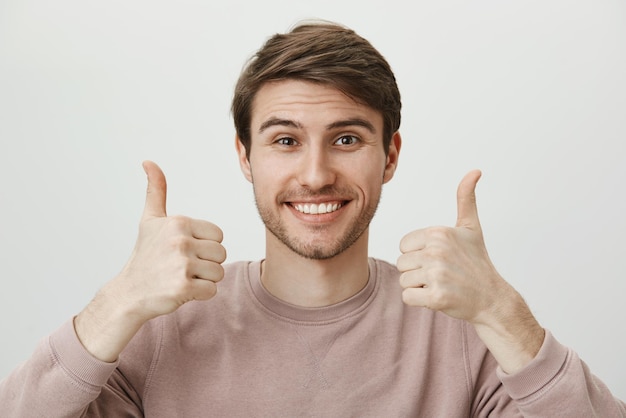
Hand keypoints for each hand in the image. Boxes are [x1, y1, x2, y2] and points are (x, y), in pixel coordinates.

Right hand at [75, 161, 225, 360]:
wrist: (128, 293)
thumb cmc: (145, 256)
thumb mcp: (150, 220)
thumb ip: (156, 191)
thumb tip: (148, 162)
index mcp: (179, 222)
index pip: (218, 236)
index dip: (204, 246)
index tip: (183, 251)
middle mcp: (180, 240)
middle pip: (221, 254)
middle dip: (206, 264)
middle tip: (181, 267)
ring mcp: (181, 264)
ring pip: (218, 273)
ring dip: (204, 280)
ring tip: (180, 278)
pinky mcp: (183, 287)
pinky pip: (212, 290)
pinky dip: (200, 294)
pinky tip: (180, 290)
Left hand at [397, 170, 502, 323]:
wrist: (492, 298)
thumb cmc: (477, 262)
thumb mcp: (470, 227)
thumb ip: (466, 198)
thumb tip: (475, 171)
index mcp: (438, 233)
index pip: (403, 245)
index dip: (417, 254)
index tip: (439, 258)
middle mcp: (436, 251)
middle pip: (401, 263)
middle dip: (417, 272)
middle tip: (442, 274)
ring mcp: (437, 275)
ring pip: (404, 281)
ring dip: (419, 287)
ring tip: (441, 284)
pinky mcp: (437, 297)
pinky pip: (407, 297)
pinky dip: (419, 301)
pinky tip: (439, 296)